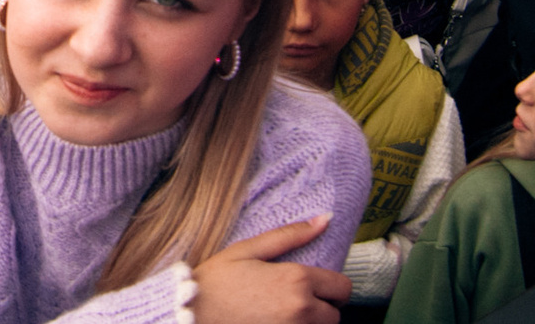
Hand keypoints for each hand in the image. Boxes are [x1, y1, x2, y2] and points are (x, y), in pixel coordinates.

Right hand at [192, 215, 349, 323]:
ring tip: (284, 311)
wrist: (191, 313)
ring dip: (311, 321)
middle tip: (296, 299)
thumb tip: (325, 220)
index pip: (343, 287)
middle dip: (322, 306)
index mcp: (296, 280)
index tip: (315, 284)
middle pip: (335, 314)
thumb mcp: (248, 250)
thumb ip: (290, 235)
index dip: (332, 285)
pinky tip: (276, 322)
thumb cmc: (216, 281)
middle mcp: (301, 310)